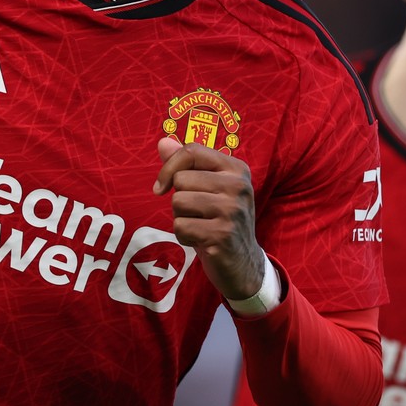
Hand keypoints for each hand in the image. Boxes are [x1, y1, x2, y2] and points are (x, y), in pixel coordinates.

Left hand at [154, 137, 263, 299]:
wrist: (244, 263)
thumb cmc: (219, 220)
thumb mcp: (208, 188)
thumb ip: (186, 164)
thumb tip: (163, 142)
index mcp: (236, 168)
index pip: (192, 151)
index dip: (169, 167)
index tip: (161, 186)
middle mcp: (239, 186)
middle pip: (181, 180)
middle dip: (180, 200)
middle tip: (199, 214)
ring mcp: (233, 211)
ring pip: (178, 202)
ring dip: (181, 218)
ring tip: (201, 226)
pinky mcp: (222, 235)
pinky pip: (181, 227)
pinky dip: (184, 237)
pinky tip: (201, 241)